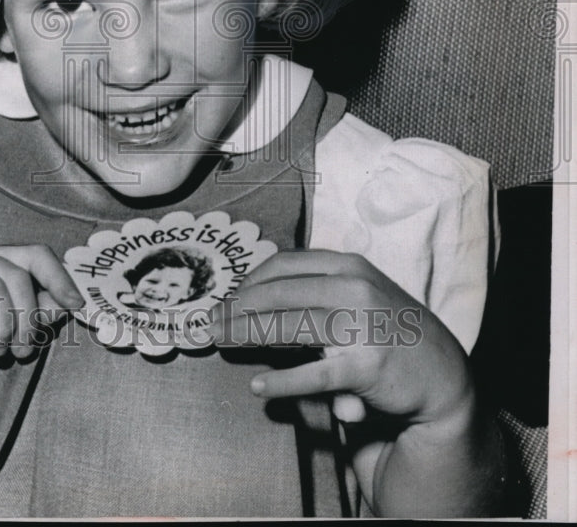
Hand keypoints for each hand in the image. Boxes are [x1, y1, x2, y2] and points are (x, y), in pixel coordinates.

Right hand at [0, 244, 83, 416]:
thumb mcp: (11, 336)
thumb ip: (38, 314)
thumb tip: (69, 298)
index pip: (33, 253)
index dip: (59, 277)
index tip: (75, 305)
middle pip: (16, 272)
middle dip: (29, 317)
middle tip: (24, 350)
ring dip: (4, 326)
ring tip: (0, 351)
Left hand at [209, 249, 473, 426]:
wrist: (441, 372)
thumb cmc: (387, 328)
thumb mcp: (358, 292)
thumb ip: (315, 289)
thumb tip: (252, 299)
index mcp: (347, 265)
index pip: (283, 266)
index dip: (248, 282)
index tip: (227, 299)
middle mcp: (353, 288)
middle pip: (276, 294)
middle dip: (236, 309)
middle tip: (210, 324)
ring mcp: (360, 326)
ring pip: (287, 327)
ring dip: (245, 336)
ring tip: (220, 343)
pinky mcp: (365, 367)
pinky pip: (312, 375)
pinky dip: (282, 381)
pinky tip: (259, 386)